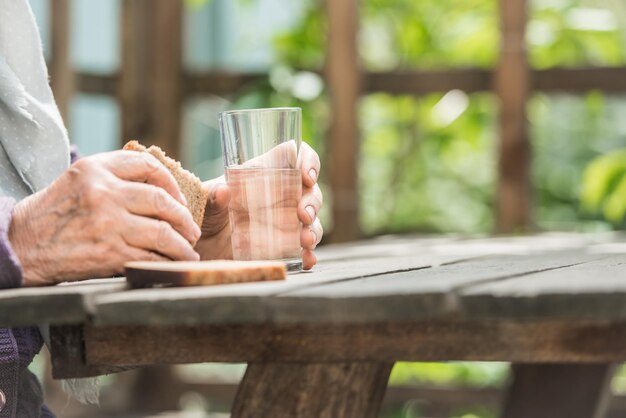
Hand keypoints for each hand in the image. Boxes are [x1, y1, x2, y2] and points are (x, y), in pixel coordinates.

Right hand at [9, 151, 200, 285]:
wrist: (22, 246)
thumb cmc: (54, 213)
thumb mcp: (78, 180)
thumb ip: (114, 177)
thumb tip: (159, 186)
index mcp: (96, 169)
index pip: (148, 165)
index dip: (171, 182)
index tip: (180, 198)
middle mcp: (104, 192)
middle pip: (162, 200)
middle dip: (184, 218)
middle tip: (192, 230)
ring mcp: (108, 223)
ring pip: (163, 232)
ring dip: (182, 245)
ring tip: (189, 251)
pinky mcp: (109, 253)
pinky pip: (150, 257)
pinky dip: (167, 262)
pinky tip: (173, 265)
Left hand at [196, 142, 322, 269]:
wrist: (197, 248)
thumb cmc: (202, 215)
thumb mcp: (204, 204)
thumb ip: (212, 197)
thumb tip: (223, 190)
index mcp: (265, 175)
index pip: (296, 157)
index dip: (308, 162)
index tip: (307, 176)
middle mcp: (280, 197)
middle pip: (310, 191)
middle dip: (312, 202)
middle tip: (303, 216)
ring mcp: (285, 223)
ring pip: (312, 221)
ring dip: (314, 229)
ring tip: (305, 241)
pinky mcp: (283, 248)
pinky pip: (305, 250)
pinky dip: (309, 255)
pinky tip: (306, 259)